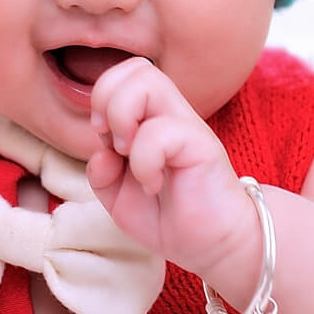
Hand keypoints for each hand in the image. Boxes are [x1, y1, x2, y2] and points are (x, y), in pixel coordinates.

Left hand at [86, 58, 248, 276]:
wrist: (213, 246)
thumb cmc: (170, 216)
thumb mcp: (119, 198)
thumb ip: (101, 173)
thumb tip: (100, 153)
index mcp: (149, 118)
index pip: (122, 74)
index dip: (102, 98)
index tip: (104, 139)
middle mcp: (169, 114)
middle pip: (136, 67)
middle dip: (108, 100)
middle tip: (115, 143)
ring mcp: (187, 126)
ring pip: (148, 82)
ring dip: (123, 119)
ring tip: (129, 156)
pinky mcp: (202, 145)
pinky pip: (160, 132)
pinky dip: (143, 161)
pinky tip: (152, 184)